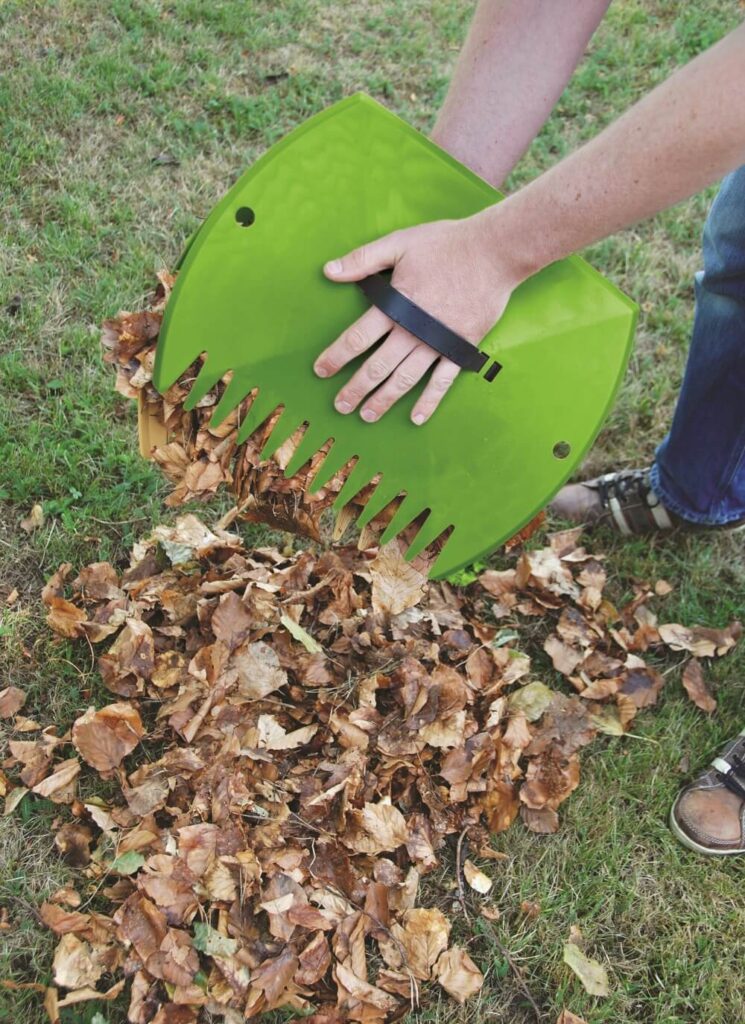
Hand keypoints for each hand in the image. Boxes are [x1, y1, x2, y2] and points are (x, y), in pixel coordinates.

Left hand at [314, 213, 523, 423]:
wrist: (493, 252)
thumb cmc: (446, 244)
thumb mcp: (399, 243)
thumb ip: (363, 259)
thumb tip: (328, 271)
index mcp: (395, 306)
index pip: (356, 338)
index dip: (335, 357)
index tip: (321, 371)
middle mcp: (413, 330)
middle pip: (376, 367)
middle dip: (355, 389)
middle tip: (340, 405)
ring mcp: (437, 342)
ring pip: (404, 379)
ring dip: (384, 400)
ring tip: (367, 416)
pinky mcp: (460, 348)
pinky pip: (442, 382)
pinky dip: (428, 401)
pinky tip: (415, 417)